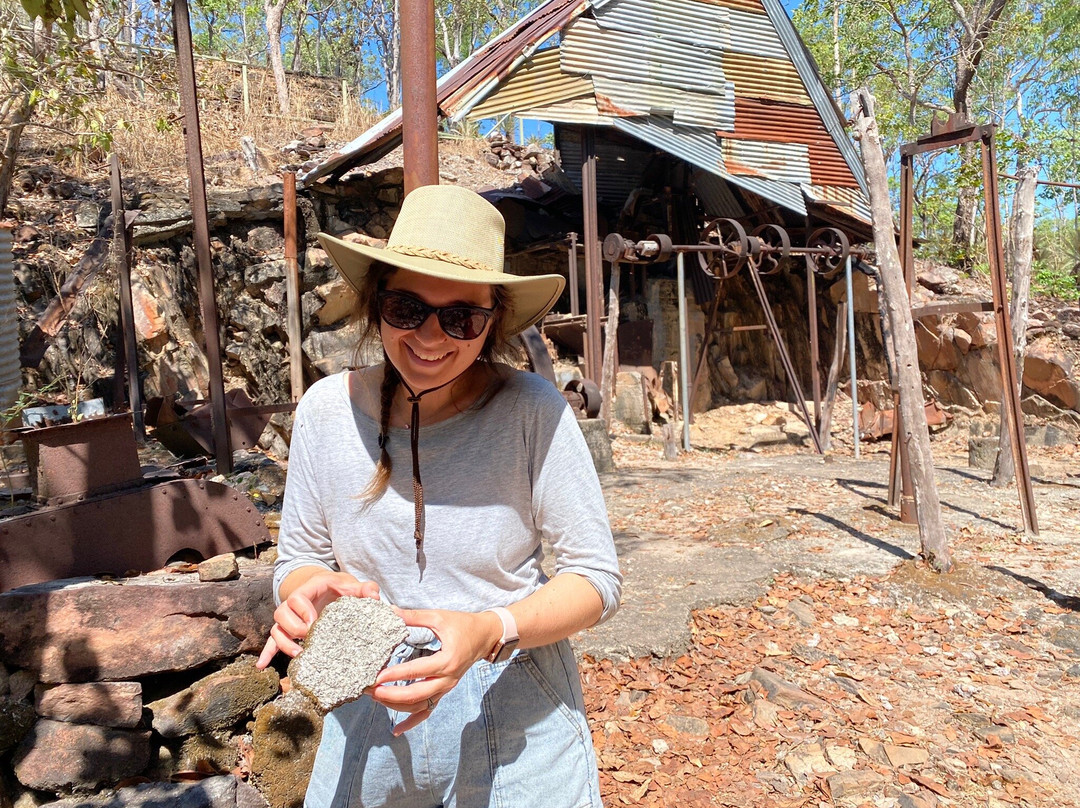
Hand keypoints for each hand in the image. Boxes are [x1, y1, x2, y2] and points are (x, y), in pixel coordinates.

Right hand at [256, 571, 379, 668]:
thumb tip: (374, 597)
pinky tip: (261, 666)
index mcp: (308, 590)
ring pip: (276, 629)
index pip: (296, 598)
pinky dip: (267, 652)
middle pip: (280, 614)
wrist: (330, 587)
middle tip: (308, 639)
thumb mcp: (351, 584)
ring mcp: (290, 618)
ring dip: (283, 643)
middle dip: (292, 629)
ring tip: (298, 654)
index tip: (314, 623)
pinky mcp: (289, 631)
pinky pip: (272, 641)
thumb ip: (365, 589)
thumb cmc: (340, 586)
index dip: (302, 610)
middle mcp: (294, 604)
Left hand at [368, 608, 502, 734]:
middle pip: (417, 695)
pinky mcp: (444, 691)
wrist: (485, 636)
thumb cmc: (463, 624)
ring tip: (376, 698)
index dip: (396, 675)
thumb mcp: (439, 617)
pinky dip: (412, 722)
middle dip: (391, 695)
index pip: (417, 671)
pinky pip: (428, 711)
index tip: (377, 676)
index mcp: (447, 660)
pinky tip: (396, 729)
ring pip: (420, 706)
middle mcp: (447, 679)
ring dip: (396, 706)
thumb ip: (414, 616)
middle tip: (371, 690)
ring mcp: (446, 688)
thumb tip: (390, 611)